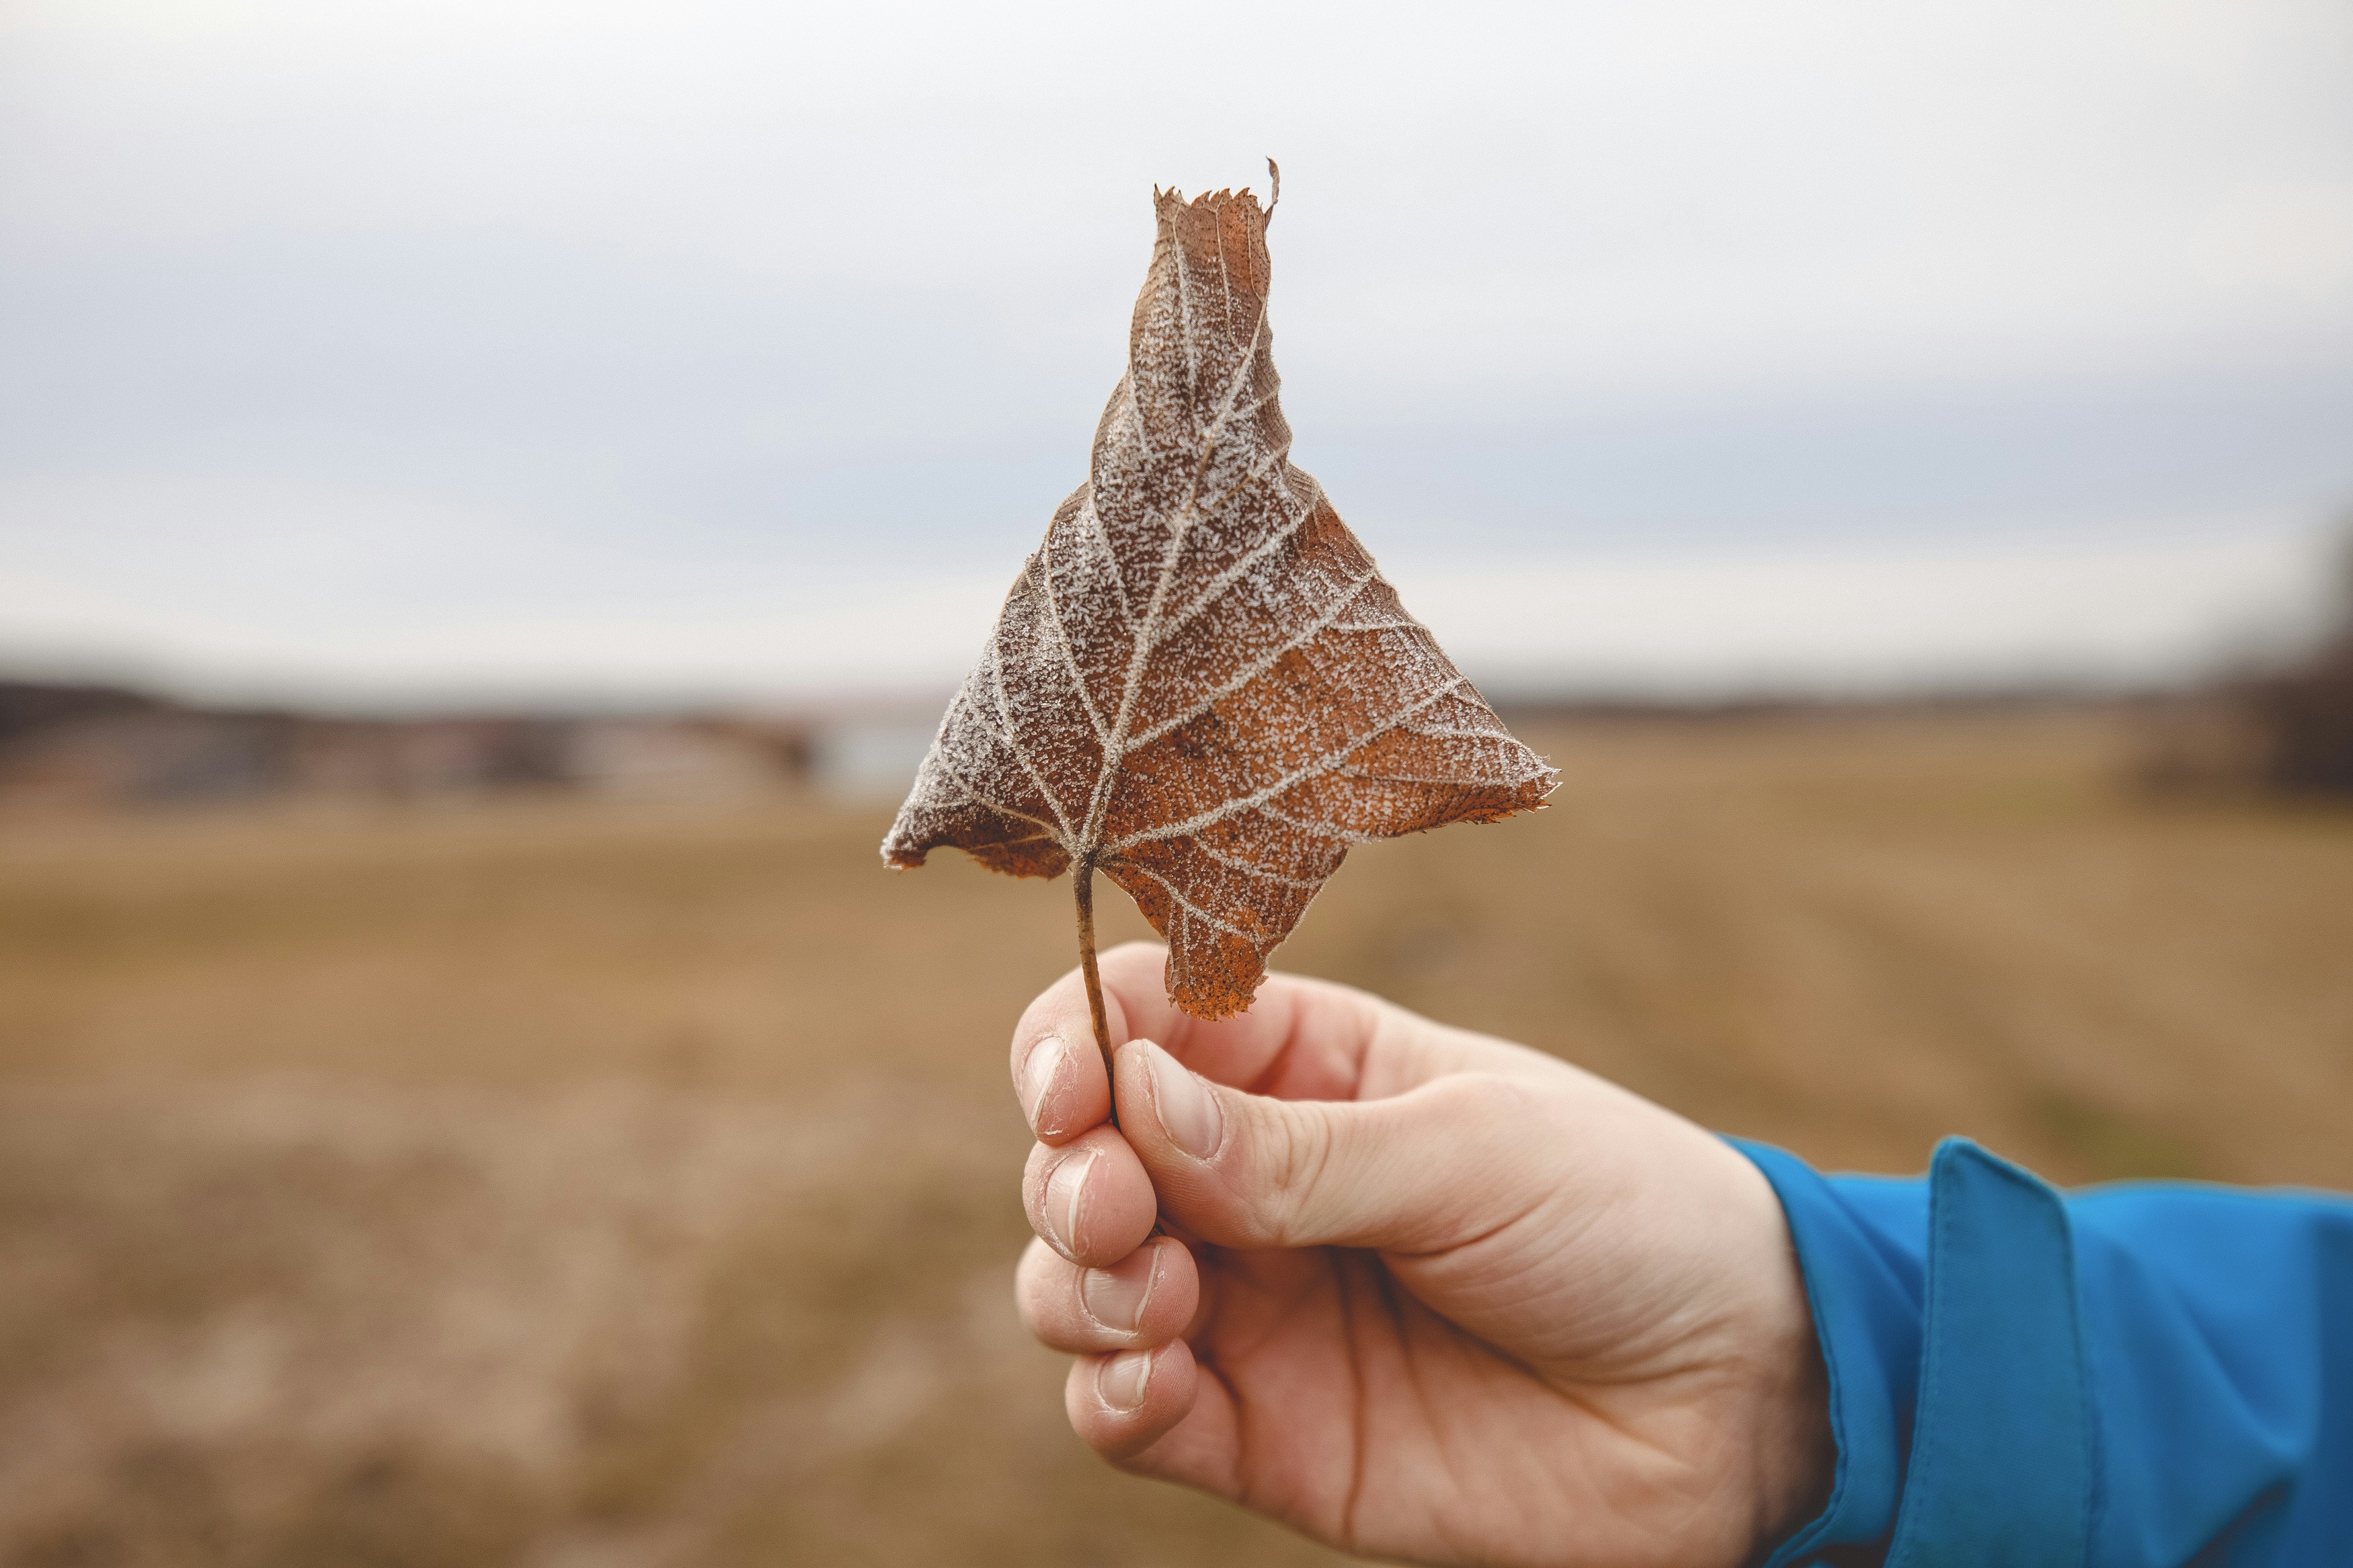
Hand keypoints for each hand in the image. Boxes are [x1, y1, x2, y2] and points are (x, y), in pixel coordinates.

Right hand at [1008, 943, 1831, 1567]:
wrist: (1738, 1400)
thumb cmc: (1624, 1219)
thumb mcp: (1468, 1147)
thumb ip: (1295, 1148)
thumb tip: (1127, 1099)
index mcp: (1306, 1066)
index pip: (1136, 1022)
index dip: (1073, 1042)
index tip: (1075, 1088)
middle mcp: (1256, 1182)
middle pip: (1082, 1156)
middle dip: (1071, 1176)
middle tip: (1121, 1208)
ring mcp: (1253, 1308)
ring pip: (1078, 1285)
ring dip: (1077, 1285)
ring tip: (1159, 1296)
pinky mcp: (1262, 1432)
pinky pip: (1126, 1414)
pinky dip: (1107, 1395)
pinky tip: (1158, 1380)